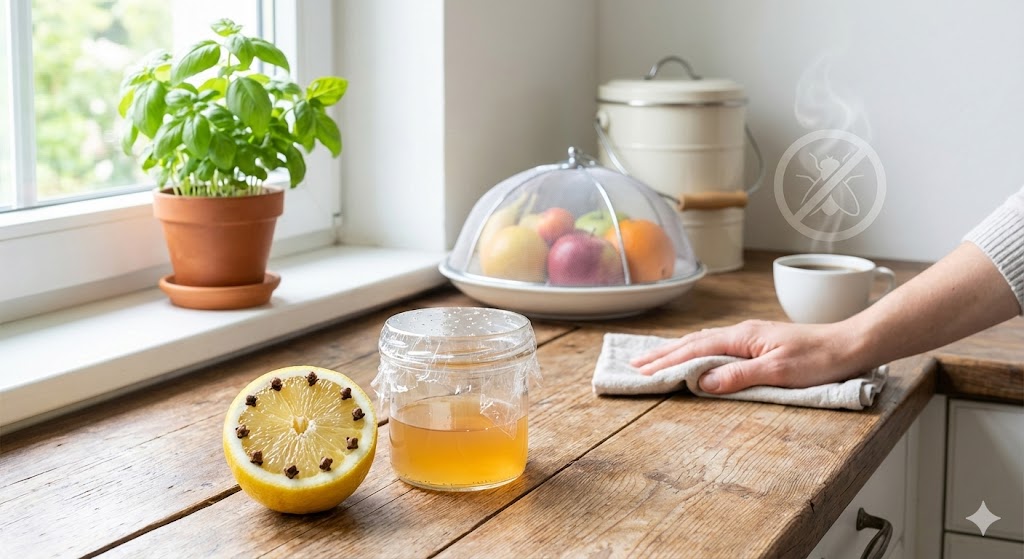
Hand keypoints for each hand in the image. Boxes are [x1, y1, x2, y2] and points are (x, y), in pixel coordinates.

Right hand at [629, 320, 870, 393]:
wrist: (850, 346)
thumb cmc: (819, 359)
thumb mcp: (778, 372)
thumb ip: (738, 377)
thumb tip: (702, 383)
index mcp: (742, 337)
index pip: (695, 350)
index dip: (667, 361)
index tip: (643, 371)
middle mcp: (742, 333)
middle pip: (693, 343)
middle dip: (663, 354)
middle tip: (635, 365)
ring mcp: (750, 337)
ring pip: (703, 342)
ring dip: (677, 351)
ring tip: (654, 358)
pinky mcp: (758, 344)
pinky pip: (717, 346)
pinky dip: (696, 351)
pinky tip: (693, 355)